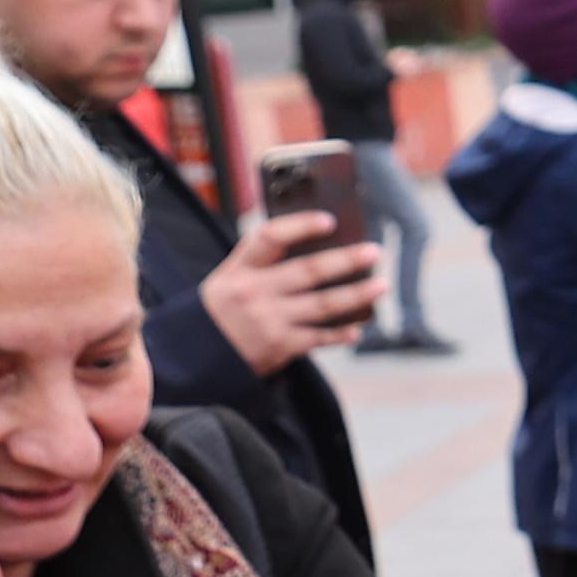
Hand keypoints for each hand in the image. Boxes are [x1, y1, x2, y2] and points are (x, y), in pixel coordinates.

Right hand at [204, 208, 383, 373]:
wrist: (196, 356)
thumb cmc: (224, 309)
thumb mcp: (230, 278)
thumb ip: (263, 263)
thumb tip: (320, 247)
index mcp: (240, 268)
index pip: (271, 237)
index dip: (301, 226)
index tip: (330, 220)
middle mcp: (255, 291)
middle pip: (309, 271)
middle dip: (346, 260)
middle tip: (374, 252)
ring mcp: (269, 320)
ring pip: (323, 305)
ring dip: (357, 295)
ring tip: (380, 285)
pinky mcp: (280, 347)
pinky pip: (319, 337)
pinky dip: (341, 333)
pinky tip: (357, 328)